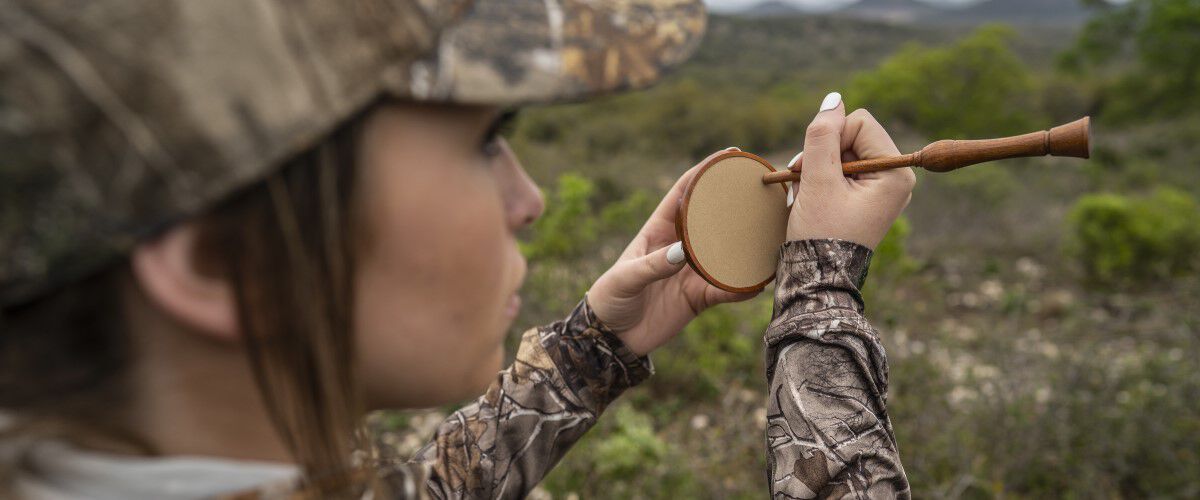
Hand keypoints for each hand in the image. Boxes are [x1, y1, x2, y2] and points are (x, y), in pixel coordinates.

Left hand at [587, 149, 759, 355]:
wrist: (613, 339)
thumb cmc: (610, 299)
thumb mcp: (625, 278)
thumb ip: (652, 265)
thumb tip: (682, 253)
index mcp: (659, 229)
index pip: (684, 192)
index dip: (705, 171)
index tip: (730, 154)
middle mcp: (681, 246)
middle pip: (713, 217)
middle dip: (736, 201)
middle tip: (765, 187)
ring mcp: (693, 270)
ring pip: (727, 252)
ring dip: (747, 243)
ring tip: (774, 231)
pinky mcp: (701, 296)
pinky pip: (728, 288)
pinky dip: (744, 286)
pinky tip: (760, 281)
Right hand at [786, 92, 915, 248]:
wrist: (818, 279)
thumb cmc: (821, 233)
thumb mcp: (817, 180)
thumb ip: (823, 135)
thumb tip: (833, 98)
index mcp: (896, 173)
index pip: (860, 123)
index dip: (830, 136)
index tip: (810, 166)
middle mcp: (897, 177)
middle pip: (855, 135)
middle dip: (825, 152)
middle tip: (804, 179)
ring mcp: (883, 188)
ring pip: (846, 150)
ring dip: (820, 165)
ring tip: (808, 191)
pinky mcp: (869, 196)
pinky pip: (845, 169)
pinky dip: (824, 176)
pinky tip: (813, 195)